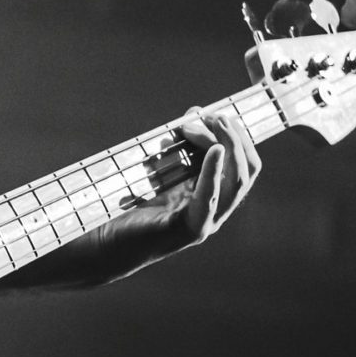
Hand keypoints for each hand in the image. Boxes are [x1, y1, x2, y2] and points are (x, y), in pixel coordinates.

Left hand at [68, 104, 261, 282]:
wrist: (108, 243)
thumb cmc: (131, 206)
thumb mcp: (161, 168)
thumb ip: (179, 145)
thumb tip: (195, 113)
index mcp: (213, 197)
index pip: (245, 164)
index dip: (236, 136)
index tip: (215, 113)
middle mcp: (216, 211)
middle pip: (247, 170)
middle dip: (236, 137)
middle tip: (216, 116)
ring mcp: (207, 222)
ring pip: (236, 182)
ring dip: (230, 147)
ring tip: (215, 124)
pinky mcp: (191, 229)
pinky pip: (209, 197)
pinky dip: (214, 171)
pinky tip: (215, 150)